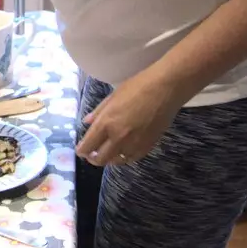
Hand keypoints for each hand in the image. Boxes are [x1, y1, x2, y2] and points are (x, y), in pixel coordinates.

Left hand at [76, 67, 190, 166]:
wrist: (166, 89)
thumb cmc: (138, 86)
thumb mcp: (113, 96)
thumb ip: (98, 112)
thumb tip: (86, 122)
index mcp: (106, 123)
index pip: (88, 145)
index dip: (81, 150)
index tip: (80, 150)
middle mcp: (118, 137)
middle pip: (100, 158)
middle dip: (92, 158)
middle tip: (91, 155)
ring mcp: (134, 144)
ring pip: (116, 161)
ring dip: (108, 159)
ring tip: (106, 154)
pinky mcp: (148, 146)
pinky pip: (131, 159)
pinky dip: (123, 158)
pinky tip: (121, 153)